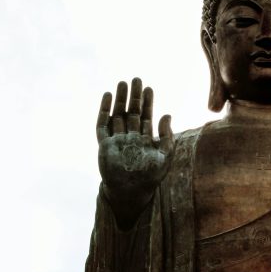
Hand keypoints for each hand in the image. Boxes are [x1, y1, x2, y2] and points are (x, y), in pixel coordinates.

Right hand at [97, 78, 173, 226]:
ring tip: (122, 83)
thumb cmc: (150, 177)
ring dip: (120, 99)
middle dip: (134, 96)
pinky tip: (107, 97)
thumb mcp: (165, 156)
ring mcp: (117, 140)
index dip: (148, 102)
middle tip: (136, 79)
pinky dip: (104, 110)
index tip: (149, 88)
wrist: (131, 192)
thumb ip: (167, 136)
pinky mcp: (104, 144)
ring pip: (117, 115)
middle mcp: (130, 137)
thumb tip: (167, 114)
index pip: (146, 116)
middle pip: (131, 112)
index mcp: (144, 140)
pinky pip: (102, 125)